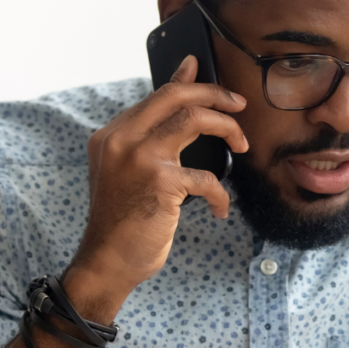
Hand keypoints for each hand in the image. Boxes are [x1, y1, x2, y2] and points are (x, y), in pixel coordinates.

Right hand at [63, 56, 247, 318]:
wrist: (106, 262)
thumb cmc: (123, 220)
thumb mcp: (130, 170)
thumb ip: (151, 136)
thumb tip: (182, 88)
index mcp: (111, 134)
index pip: (158, 96)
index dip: (193, 86)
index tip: (218, 88)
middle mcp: (121, 139)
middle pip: (175, 96)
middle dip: (215, 94)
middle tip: (240, 105)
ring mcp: (139, 158)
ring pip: (194, 119)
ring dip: (228, 129)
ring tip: (242, 145)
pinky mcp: (159, 182)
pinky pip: (206, 177)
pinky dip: (219, 194)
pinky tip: (219, 209)